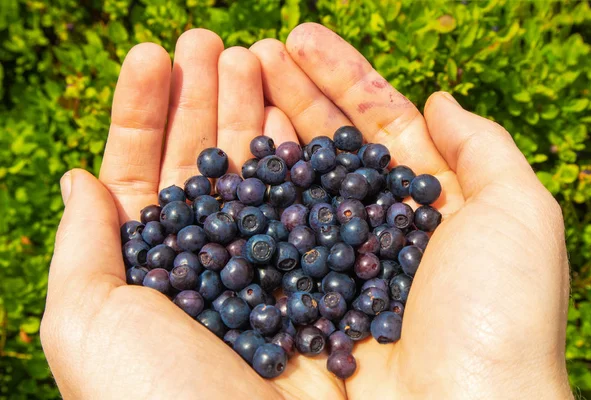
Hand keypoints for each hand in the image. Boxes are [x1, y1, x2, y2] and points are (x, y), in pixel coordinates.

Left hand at [41, 29, 338, 398]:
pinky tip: (290, 112)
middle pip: (201, 160)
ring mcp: (264, 262)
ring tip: (251, 53)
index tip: (150, 54)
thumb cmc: (157, 399)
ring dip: (249, 111)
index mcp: (146, 266)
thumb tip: (78, 178)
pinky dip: (296, 155)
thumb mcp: (87, 324)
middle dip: (202, 96)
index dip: (142, 110)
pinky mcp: (314, 274)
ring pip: (254, 172)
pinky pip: (303, 202)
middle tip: (209, 39)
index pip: (138, 172)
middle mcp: (206, 259)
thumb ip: (81, 250)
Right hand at [249, 23, 572, 398]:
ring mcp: (332, 265)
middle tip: (251, 52)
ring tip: (229, 83)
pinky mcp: (298, 303)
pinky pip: (266, 241)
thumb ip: (482, 150)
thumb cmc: (498, 316)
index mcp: (427, 204)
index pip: (378, 124)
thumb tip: (439, 99)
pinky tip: (222, 159)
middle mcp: (375, 230)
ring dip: (262, 133)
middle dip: (290, 94)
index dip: (341, 78)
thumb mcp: (518, 215)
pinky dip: (244, 200)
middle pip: (327, 148)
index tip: (299, 38)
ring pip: (291, 186)